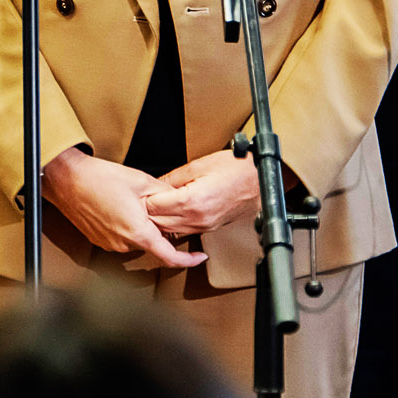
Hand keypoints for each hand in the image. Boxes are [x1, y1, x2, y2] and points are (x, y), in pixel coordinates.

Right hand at [41, 149, 201, 269]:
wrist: (66, 179)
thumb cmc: (99, 178)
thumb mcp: (141, 181)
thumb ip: (165, 195)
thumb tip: (181, 201)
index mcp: (138, 232)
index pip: (169, 257)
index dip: (188, 261)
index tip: (200, 257)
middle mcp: (123, 244)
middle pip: (152, 244)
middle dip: (158, 228)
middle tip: (152, 205)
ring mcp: (109, 244)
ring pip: (136, 240)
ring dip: (140, 226)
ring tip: (129, 201)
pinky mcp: (98, 240)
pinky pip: (120, 238)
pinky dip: (125, 227)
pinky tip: (118, 207)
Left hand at [145, 148, 260, 237]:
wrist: (260, 181)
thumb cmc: (236, 169)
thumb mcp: (199, 166)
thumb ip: (173, 177)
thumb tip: (155, 184)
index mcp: (192, 201)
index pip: (155, 206)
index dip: (144, 198)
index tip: (138, 192)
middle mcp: (197, 218)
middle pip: (158, 222)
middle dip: (147, 211)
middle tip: (140, 200)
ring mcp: (203, 226)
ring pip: (169, 231)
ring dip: (158, 220)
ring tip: (153, 206)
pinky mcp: (208, 229)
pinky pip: (182, 231)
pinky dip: (172, 224)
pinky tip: (169, 214)